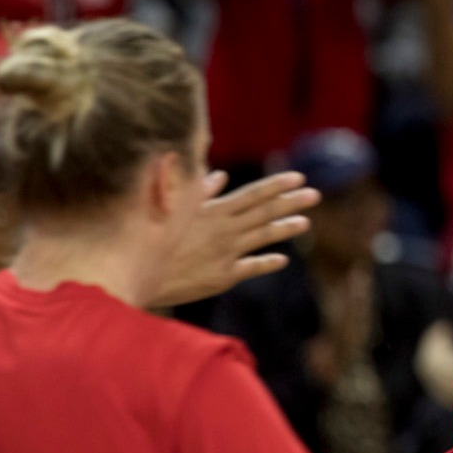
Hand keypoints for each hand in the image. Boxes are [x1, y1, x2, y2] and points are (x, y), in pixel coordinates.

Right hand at [150, 170, 319, 307]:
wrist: (137, 273)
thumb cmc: (151, 237)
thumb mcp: (174, 209)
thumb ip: (200, 193)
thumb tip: (220, 175)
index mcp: (212, 211)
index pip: (252, 194)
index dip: (277, 186)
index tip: (298, 178)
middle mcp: (223, 230)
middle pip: (264, 213)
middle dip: (291, 202)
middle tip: (315, 194)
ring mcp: (225, 253)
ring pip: (263, 237)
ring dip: (285, 228)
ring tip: (305, 222)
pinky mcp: (222, 277)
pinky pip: (251, 267)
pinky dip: (267, 263)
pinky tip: (282, 259)